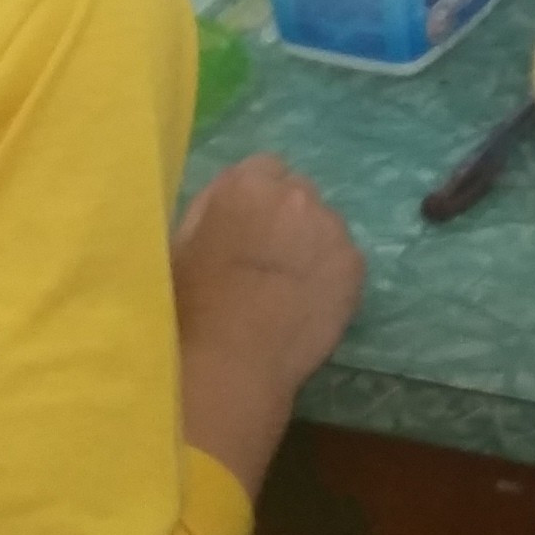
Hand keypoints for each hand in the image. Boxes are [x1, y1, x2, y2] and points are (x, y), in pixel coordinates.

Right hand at [175, 156, 362, 378]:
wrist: (230, 365)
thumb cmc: (189, 308)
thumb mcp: (179, 244)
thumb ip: (212, 207)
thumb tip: (233, 199)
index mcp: (247, 184)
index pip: (263, 169)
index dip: (253, 201)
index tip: (245, 229)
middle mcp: (296, 195)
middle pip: (298, 194)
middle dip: (285, 218)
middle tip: (266, 260)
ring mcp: (331, 229)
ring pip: (324, 226)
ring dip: (310, 245)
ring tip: (286, 288)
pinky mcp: (354, 266)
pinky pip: (342, 259)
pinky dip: (329, 275)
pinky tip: (307, 304)